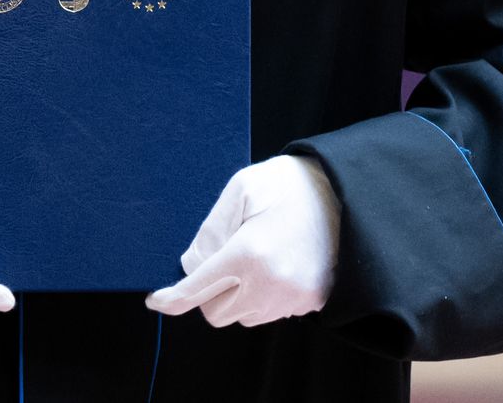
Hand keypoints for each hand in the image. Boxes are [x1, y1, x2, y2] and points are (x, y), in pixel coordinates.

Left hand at [144, 154, 339, 327]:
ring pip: (243, 316)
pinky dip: (261, 297)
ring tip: (255, 258)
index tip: (156, 301)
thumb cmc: (288, 185)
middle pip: (216, 312)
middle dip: (210, 292)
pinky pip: (270, 313)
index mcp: (248, 254)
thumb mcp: (242, 188)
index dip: (172, 299)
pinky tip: (273, 266)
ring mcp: (292, 298)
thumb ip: (211, 229)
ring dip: (237, 296)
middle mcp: (269, 284)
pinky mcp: (309, 302)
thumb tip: (192, 265)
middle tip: (222, 260)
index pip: (197, 289)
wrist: (346, 192)